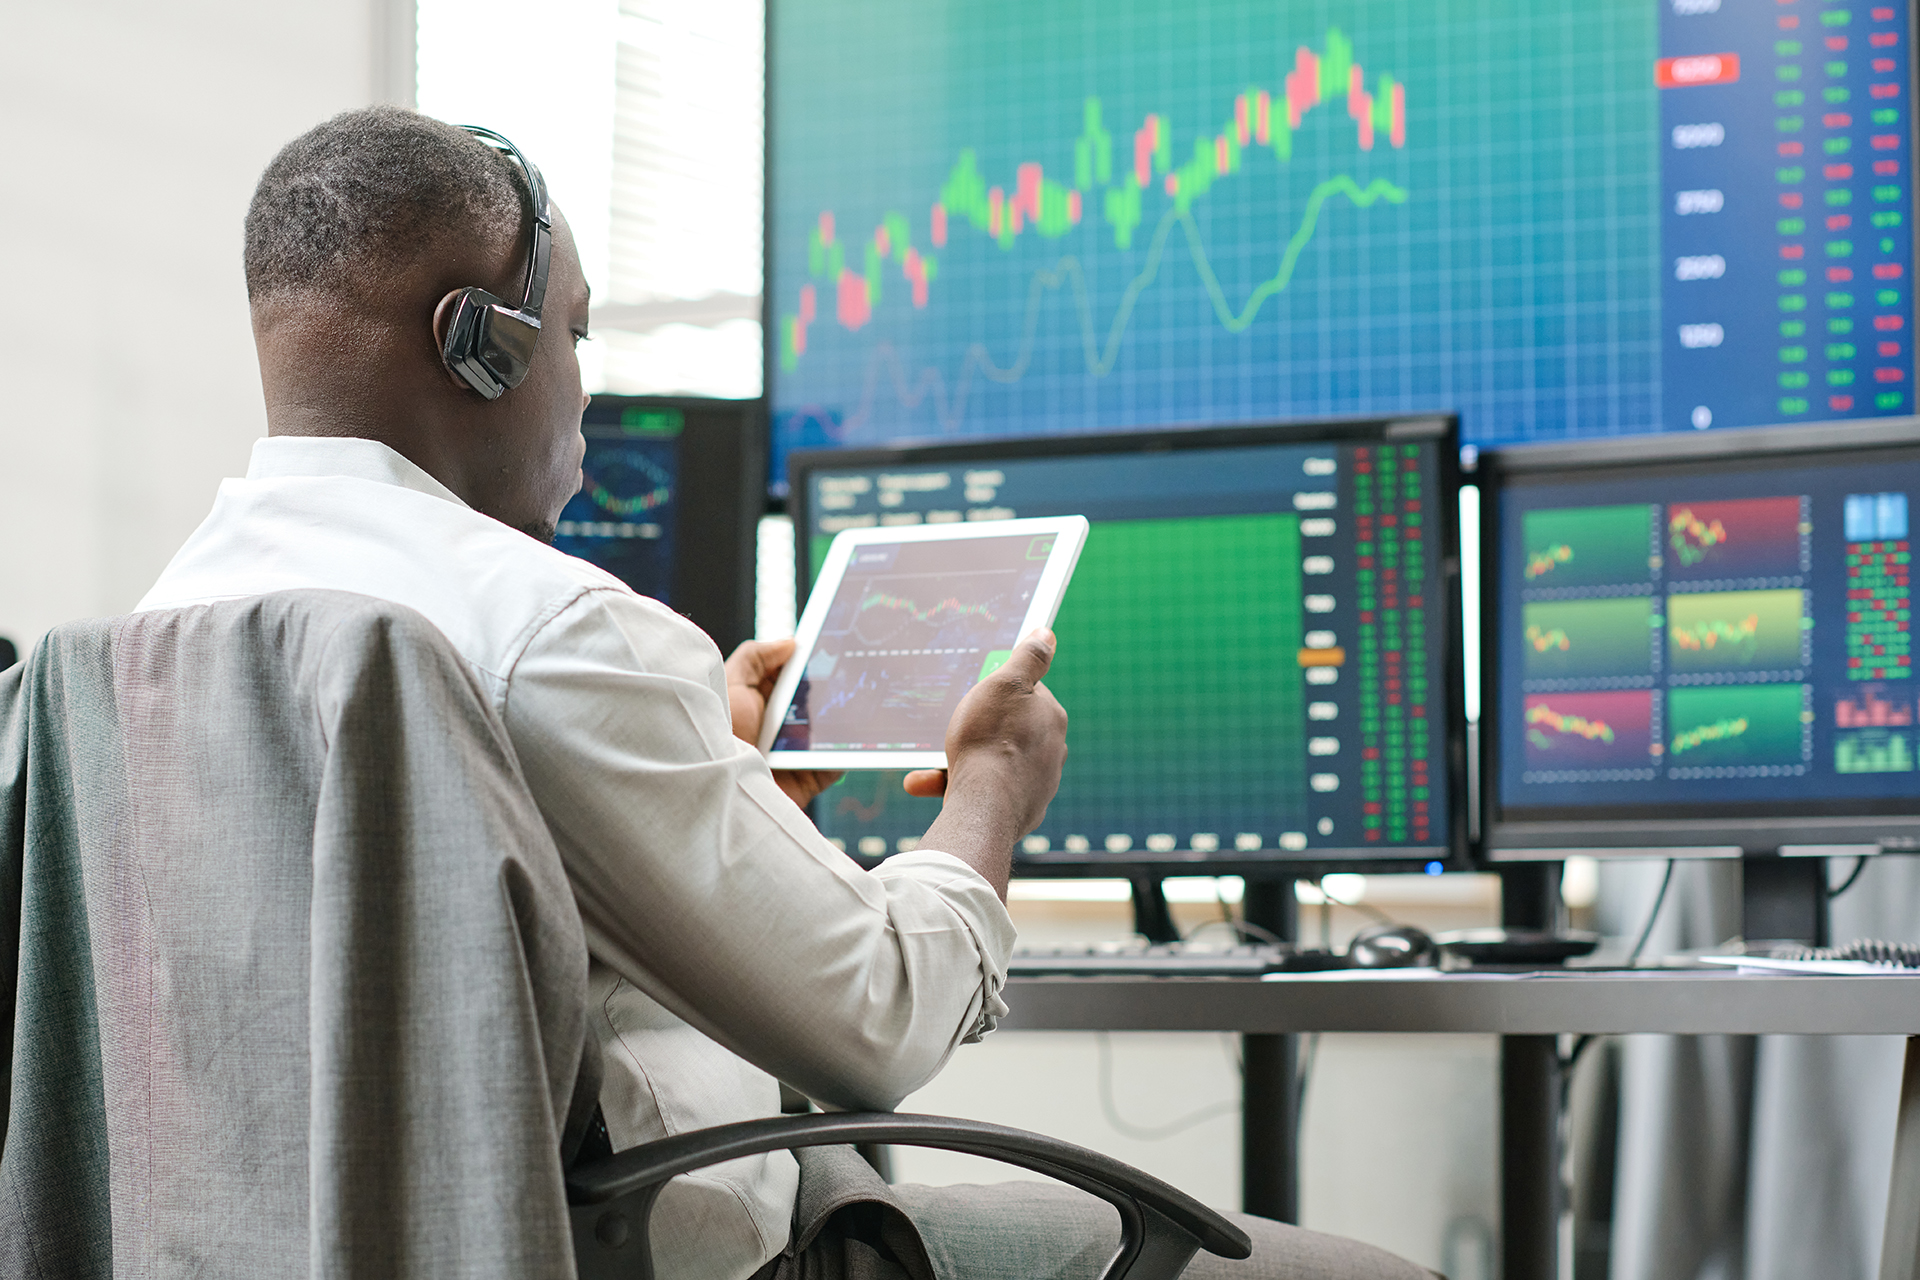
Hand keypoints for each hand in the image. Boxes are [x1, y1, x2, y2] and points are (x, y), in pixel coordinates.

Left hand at [724, 637, 841, 806]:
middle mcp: (779, 727)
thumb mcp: (729, 684)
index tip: (832, 646)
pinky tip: (855, 735)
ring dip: (842, 719)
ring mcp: (796, 753)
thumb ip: (755, 657)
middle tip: (851, 671)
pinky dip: (847, 751)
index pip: (792, 678)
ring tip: (856, 701)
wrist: (714, 783)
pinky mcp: (808, 778)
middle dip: (832, 688)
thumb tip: (792, 643)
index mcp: (761, 702)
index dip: (810, 663)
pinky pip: (835, 763)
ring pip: (829, 730)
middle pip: (816, 702)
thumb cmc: (714, 732)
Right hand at [913, 630, 1068, 889]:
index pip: (1027, 694)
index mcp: (1051, 718)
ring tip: (926, 763)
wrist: (984, 806)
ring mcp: (1036, 783)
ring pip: (994, 762)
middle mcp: (1051, 751)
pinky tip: (924, 784)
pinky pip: (984, 792)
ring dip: (961, 760)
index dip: (999, 691)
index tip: (976, 695)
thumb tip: (1047, 634)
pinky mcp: (1017, 811)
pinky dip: (956, 787)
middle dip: (980, 727)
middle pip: (1010, 729)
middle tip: (952, 726)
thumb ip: (1028, 658)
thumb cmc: (991, 739)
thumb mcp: (1004, 684)